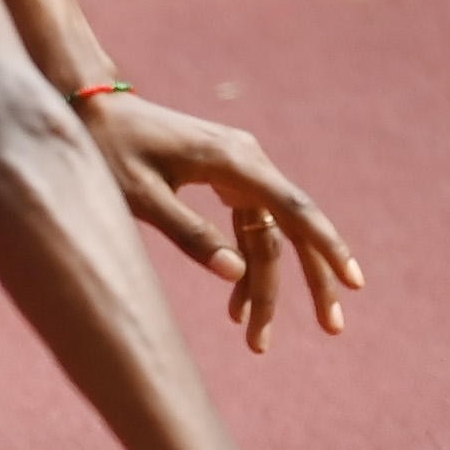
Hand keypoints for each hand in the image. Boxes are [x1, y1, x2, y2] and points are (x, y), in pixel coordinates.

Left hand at [78, 91, 362, 352]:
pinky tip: (237, 308)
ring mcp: (241, 169)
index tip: (354, 282)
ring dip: (267, 285)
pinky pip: (250, 227)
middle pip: (292, 229)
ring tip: (258, 340)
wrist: (95, 109)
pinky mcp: (228, 178)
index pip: (294, 209)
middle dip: (312, 280)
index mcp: (233, 161)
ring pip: (270, 235)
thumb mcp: (140, 196)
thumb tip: (234, 273)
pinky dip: (246, 265)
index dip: (328, 247)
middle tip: (332, 328)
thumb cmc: (111, 150)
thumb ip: (187, 232)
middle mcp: (248, 162)